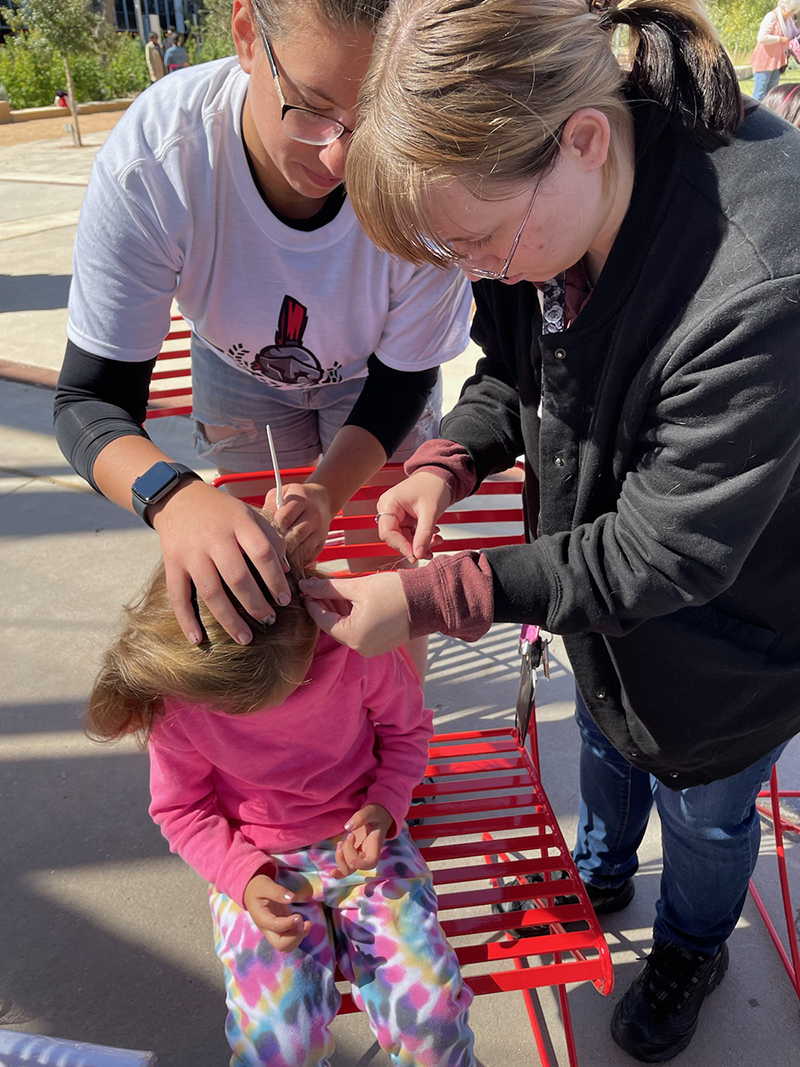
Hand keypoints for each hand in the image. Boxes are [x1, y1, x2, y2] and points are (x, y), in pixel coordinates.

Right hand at [150, 479, 290, 644]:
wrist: (178, 498)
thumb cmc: (222, 511)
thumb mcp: (249, 515)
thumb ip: (270, 538)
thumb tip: (287, 570)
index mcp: (239, 523)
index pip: (263, 553)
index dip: (276, 579)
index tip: (285, 600)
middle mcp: (214, 539)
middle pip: (238, 578)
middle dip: (256, 604)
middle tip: (269, 620)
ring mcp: (191, 553)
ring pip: (211, 592)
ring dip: (229, 619)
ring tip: (245, 638)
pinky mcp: (172, 564)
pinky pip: (178, 596)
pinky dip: (186, 620)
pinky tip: (198, 639)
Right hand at [243, 872, 311, 952]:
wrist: (253, 892)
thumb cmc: (258, 887)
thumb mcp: (264, 885)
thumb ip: (277, 891)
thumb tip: (292, 898)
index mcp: (262, 918)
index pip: (275, 927)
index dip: (289, 924)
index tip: (299, 915)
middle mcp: (268, 928)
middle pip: (281, 945)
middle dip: (294, 937)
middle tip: (301, 922)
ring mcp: (276, 930)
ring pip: (287, 945)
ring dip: (299, 937)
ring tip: (307, 923)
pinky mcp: (283, 928)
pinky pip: (292, 939)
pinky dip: (301, 934)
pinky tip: (307, 923)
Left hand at [264, 481, 333, 563]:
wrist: (321, 501)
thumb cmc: (296, 498)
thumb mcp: (281, 494)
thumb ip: (270, 506)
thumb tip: (261, 522)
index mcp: (302, 501)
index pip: (285, 518)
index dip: (272, 528)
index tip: (262, 533)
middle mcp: (313, 516)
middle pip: (294, 536)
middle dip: (279, 544)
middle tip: (267, 547)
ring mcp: (320, 531)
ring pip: (302, 549)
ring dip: (287, 555)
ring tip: (276, 555)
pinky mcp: (321, 544)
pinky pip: (308, 557)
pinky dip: (296, 560)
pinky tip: (286, 558)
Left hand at [300, 571, 410, 655]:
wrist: (427, 600)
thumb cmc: (393, 592)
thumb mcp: (357, 587)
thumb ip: (329, 588)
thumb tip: (305, 586)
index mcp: (352, 636)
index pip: (322, 620)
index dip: (312, 602)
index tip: (305, 588)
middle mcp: (361, 648)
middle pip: (334, 626)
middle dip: (325, 606)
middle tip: (317, 588)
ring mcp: (372, 648)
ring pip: (347, 628)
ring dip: (339, 611)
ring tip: (333, 591)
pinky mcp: (381, 644)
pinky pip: (360, 631)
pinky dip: (353, 617)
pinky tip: (350, 600)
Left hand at [335, 804, 392, 876]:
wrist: (376, 818)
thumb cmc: (375, 815)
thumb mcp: (370, 811)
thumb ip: (361, 817)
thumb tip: (347, 827)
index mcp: (375, 846)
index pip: (371, 862)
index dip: (361, 864)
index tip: (352, 858)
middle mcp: (367, 855)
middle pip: (355, 866)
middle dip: (347, 852)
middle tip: (350, 835)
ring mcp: (359, 857)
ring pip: (348, 869)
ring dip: (340, 858)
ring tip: (340, 842)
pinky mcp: (352, 856)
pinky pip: (344, 868)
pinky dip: (337, 871)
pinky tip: (330, 871)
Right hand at [376, 472, 451, 562]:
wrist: (440, 476)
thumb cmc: (433, 486)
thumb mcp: (430, 512)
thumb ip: (424, 535)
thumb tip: (418, 554)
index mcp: (389, 504)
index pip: (388, 533)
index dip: (401, 546)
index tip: (416, 556)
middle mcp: (388, 509)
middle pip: (395, 538)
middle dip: (413, 546)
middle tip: (429, 551)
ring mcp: (396, 514)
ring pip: (403, 538)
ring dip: (419, 544)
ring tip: (436, 541)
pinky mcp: (404, 518)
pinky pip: (409, 534)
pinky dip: (421, 538)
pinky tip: (433, 536)